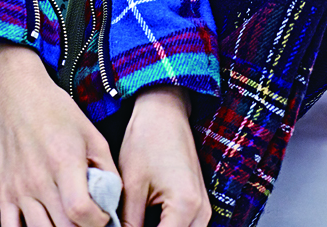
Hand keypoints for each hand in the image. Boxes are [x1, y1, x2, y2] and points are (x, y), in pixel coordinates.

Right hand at [0, 40, 118, 226]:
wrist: (17, 96)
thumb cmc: (56, 112)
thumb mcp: (91, 134)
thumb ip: (107, 169)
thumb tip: (115, 201)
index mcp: (64, 161)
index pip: (81, 211)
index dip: (98, 222)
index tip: (103, 216)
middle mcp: (39, 179)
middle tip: (89, 220)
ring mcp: (20, 188)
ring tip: (70, 222)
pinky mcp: (4, 192)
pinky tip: (44, 225)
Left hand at [118, 87, 210, 226]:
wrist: (164, 110)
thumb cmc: (146, 139)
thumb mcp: (131, 185)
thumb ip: (128, 223)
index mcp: (185, 206)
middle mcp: (201, 212)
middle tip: (122, 226)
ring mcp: (203, 209)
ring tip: (130, 222)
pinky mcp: (198, 205)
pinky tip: (143, 221)